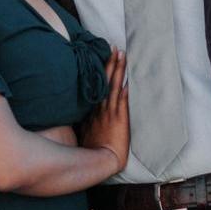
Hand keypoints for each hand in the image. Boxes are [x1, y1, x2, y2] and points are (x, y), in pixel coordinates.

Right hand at [79, 48, 128, 175]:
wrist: (101, 161)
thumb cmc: (93, 150)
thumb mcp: (84, 132)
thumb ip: (85, 120)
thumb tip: (81, 113)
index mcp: (92, 110)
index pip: (96, 86)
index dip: (99, 71)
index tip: (102, 57)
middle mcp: (100, 108)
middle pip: (104, 81)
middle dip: (109, 64)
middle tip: (113, 48)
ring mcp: (109, 112)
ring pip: (113, 86)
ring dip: (117, 70)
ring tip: (121, 55)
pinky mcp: (119, 119)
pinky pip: (122, 100)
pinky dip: (125, 89)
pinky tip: (128, 79)